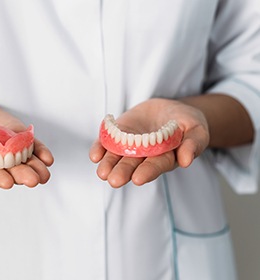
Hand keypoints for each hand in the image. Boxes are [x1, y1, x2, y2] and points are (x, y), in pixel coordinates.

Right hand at [0, 99, 53, 188]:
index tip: (7, 182)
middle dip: (20, 174)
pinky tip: (47, 158)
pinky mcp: (14, 137)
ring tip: (44, 174)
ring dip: (33, 168)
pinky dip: (38, 151)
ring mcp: (3, 149)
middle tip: (33, 180)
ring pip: (21, 161)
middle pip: (6, 169)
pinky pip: (28, 146)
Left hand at [89, 98, 208, 186]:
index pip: (155, 166)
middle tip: (114, 180)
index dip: (147, 172)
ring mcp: (129, 146)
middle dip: (123, 172)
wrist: (168, 109)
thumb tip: (187, 160)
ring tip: (102, 173)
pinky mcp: (118, 135)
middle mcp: (144, 156)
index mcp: (164, 158)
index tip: (138, 178)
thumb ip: (193, 143)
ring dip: (108, 164)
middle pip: (133, 165)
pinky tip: (95, 155)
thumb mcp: (196, 129)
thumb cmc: (185, 122)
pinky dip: (100, 149)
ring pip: (117, 157)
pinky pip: (106, 143)